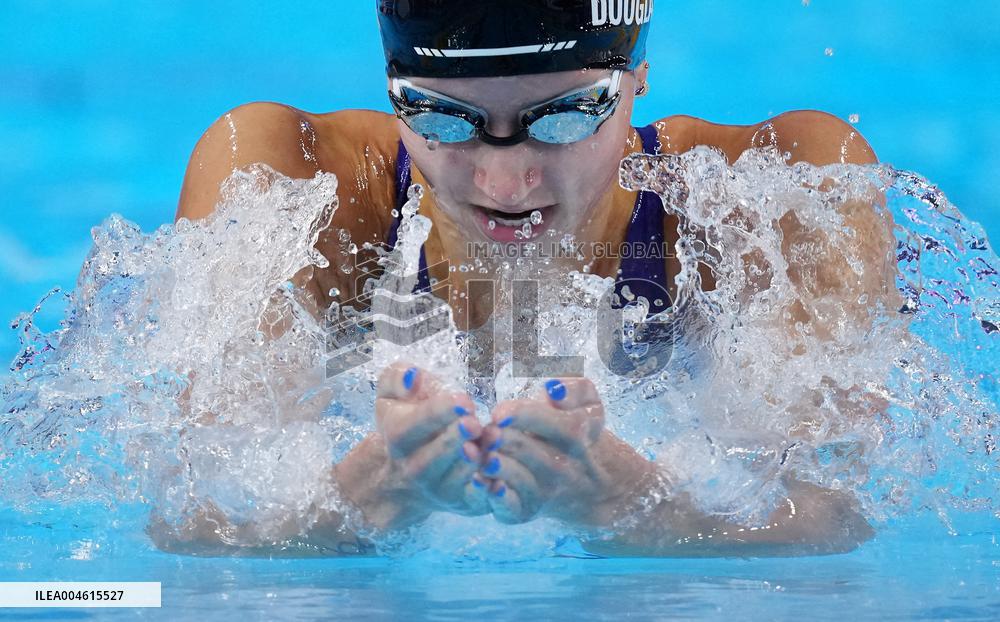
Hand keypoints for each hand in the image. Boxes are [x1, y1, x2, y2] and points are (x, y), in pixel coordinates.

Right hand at [370, 362, 489, 518]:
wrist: (404, 475)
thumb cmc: (405, 424)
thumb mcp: (390, 395)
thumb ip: (397, 378)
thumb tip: (413, 376)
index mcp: (398, 438)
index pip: (415, 425)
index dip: (439, 412)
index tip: (462, 400)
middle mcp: (415, 468)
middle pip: (436, 455)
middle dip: (455, 438)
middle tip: (474, 423)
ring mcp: (439, 490)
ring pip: (458, 478)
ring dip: (477, 460)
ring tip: (492, 439)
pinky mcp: (463, 504)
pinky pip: (478, 500)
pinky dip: (490, 489)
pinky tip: (501, 471)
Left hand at [475, 377, 654, 525]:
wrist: (588, 481)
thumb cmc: (577, 429)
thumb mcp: (588, 404)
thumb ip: (575, 389)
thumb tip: (553, 389)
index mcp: (576, 434)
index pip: (556, 425)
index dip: (524, 416)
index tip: (500, 411)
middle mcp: (562, 465)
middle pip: (530, 451)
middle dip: (502, 439)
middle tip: (484, 431)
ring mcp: (545, 490)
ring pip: (519, 480)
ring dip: (495, 466)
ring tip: (475, 452)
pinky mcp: (527, 510)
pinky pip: (511, 508)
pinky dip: (495, 497)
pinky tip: (479, 480)